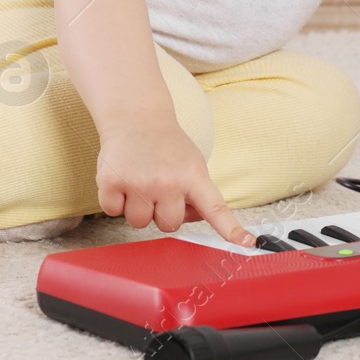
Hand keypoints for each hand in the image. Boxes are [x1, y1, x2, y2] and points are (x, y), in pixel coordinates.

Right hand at [96, 122, 255, 246]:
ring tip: (139, 180)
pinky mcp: (111, 182)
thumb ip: (197, 194)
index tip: (247, 242)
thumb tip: (194, 219)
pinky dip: (114, 200)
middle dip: (161, 210)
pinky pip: (113, 211)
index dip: (231, 229)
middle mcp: (168, 181)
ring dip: (137, 207)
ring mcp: (140, 182)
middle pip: (168, 225)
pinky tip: (121, 178)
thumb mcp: (191, 164)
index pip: (216, 209)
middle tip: (157, 185)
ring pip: (139, 222)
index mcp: (193, 176)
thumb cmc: (166, 146)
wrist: (135, 116)